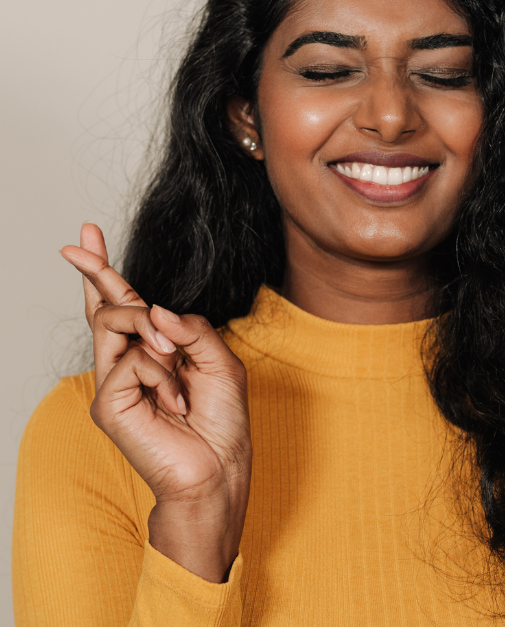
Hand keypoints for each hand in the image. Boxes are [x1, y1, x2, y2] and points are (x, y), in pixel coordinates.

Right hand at [60, 224, 251, 581]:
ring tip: (176, 363)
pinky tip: (175, 401)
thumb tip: (155, 309)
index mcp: (154, 350)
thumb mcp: (219, 359)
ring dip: (153, 331)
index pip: (122, 305)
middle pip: (107, 306)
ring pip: (116, 321)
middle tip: (85, 247)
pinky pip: (132, 360)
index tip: (87, 235)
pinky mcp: (107, 403)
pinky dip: (162, 374)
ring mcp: (114, 382)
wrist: (220, 466)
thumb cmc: (222, 418)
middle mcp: (129, 362)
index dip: (104, 271)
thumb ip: (189, 328)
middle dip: (100, 272)